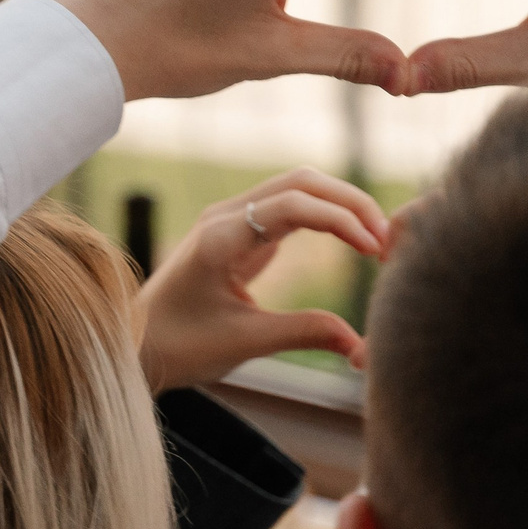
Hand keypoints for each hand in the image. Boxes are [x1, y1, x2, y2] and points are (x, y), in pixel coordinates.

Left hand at [137, 170, 386, 390]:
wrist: (136, 344)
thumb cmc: (179, 345)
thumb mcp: (243, 343)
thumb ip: (303, 334)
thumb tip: (361, 346)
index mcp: (220, 237)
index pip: (294, 205)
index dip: (342, 220)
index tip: (377, 251)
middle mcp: (225, 216)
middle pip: (301, 182)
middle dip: (351, 203)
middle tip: (390, 239)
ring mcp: (231, 220)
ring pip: (298, 189)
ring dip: (341, 206)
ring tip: (379, 241)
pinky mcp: (240, 232)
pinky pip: (290, 209)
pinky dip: (326, 217)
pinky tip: (354, 241)